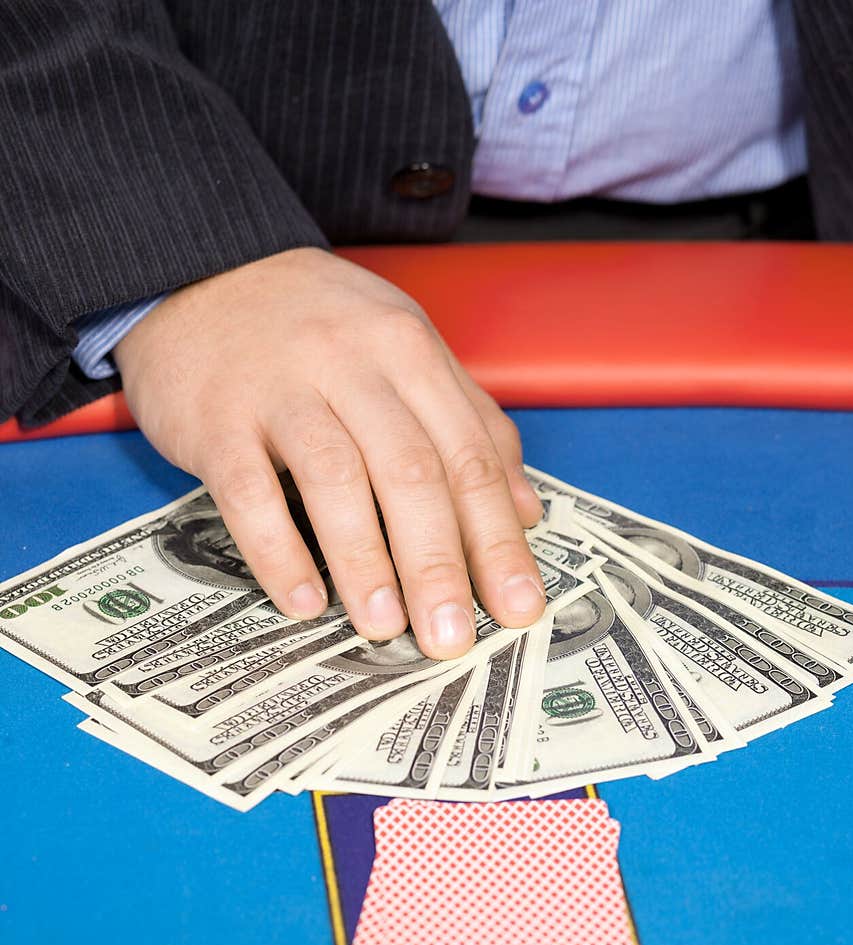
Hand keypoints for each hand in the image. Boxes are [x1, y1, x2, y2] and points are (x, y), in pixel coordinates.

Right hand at [115, 247, 544, 659]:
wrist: (200, 271)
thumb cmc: (316, 327)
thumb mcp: (406, 352)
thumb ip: (469, 422)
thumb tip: (525, 509)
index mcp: (409, 352)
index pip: (468, 456)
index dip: (497, 538)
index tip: (517, 606)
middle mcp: (351, 364)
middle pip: (410, 472)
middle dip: (439, 564)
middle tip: (453, 637)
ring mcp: (280, 388)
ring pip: (335, 479)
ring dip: (365, 561)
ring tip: (385, 629)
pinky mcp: (217, 417)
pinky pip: (248, 491)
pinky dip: (277, 551)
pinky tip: (303, 602)